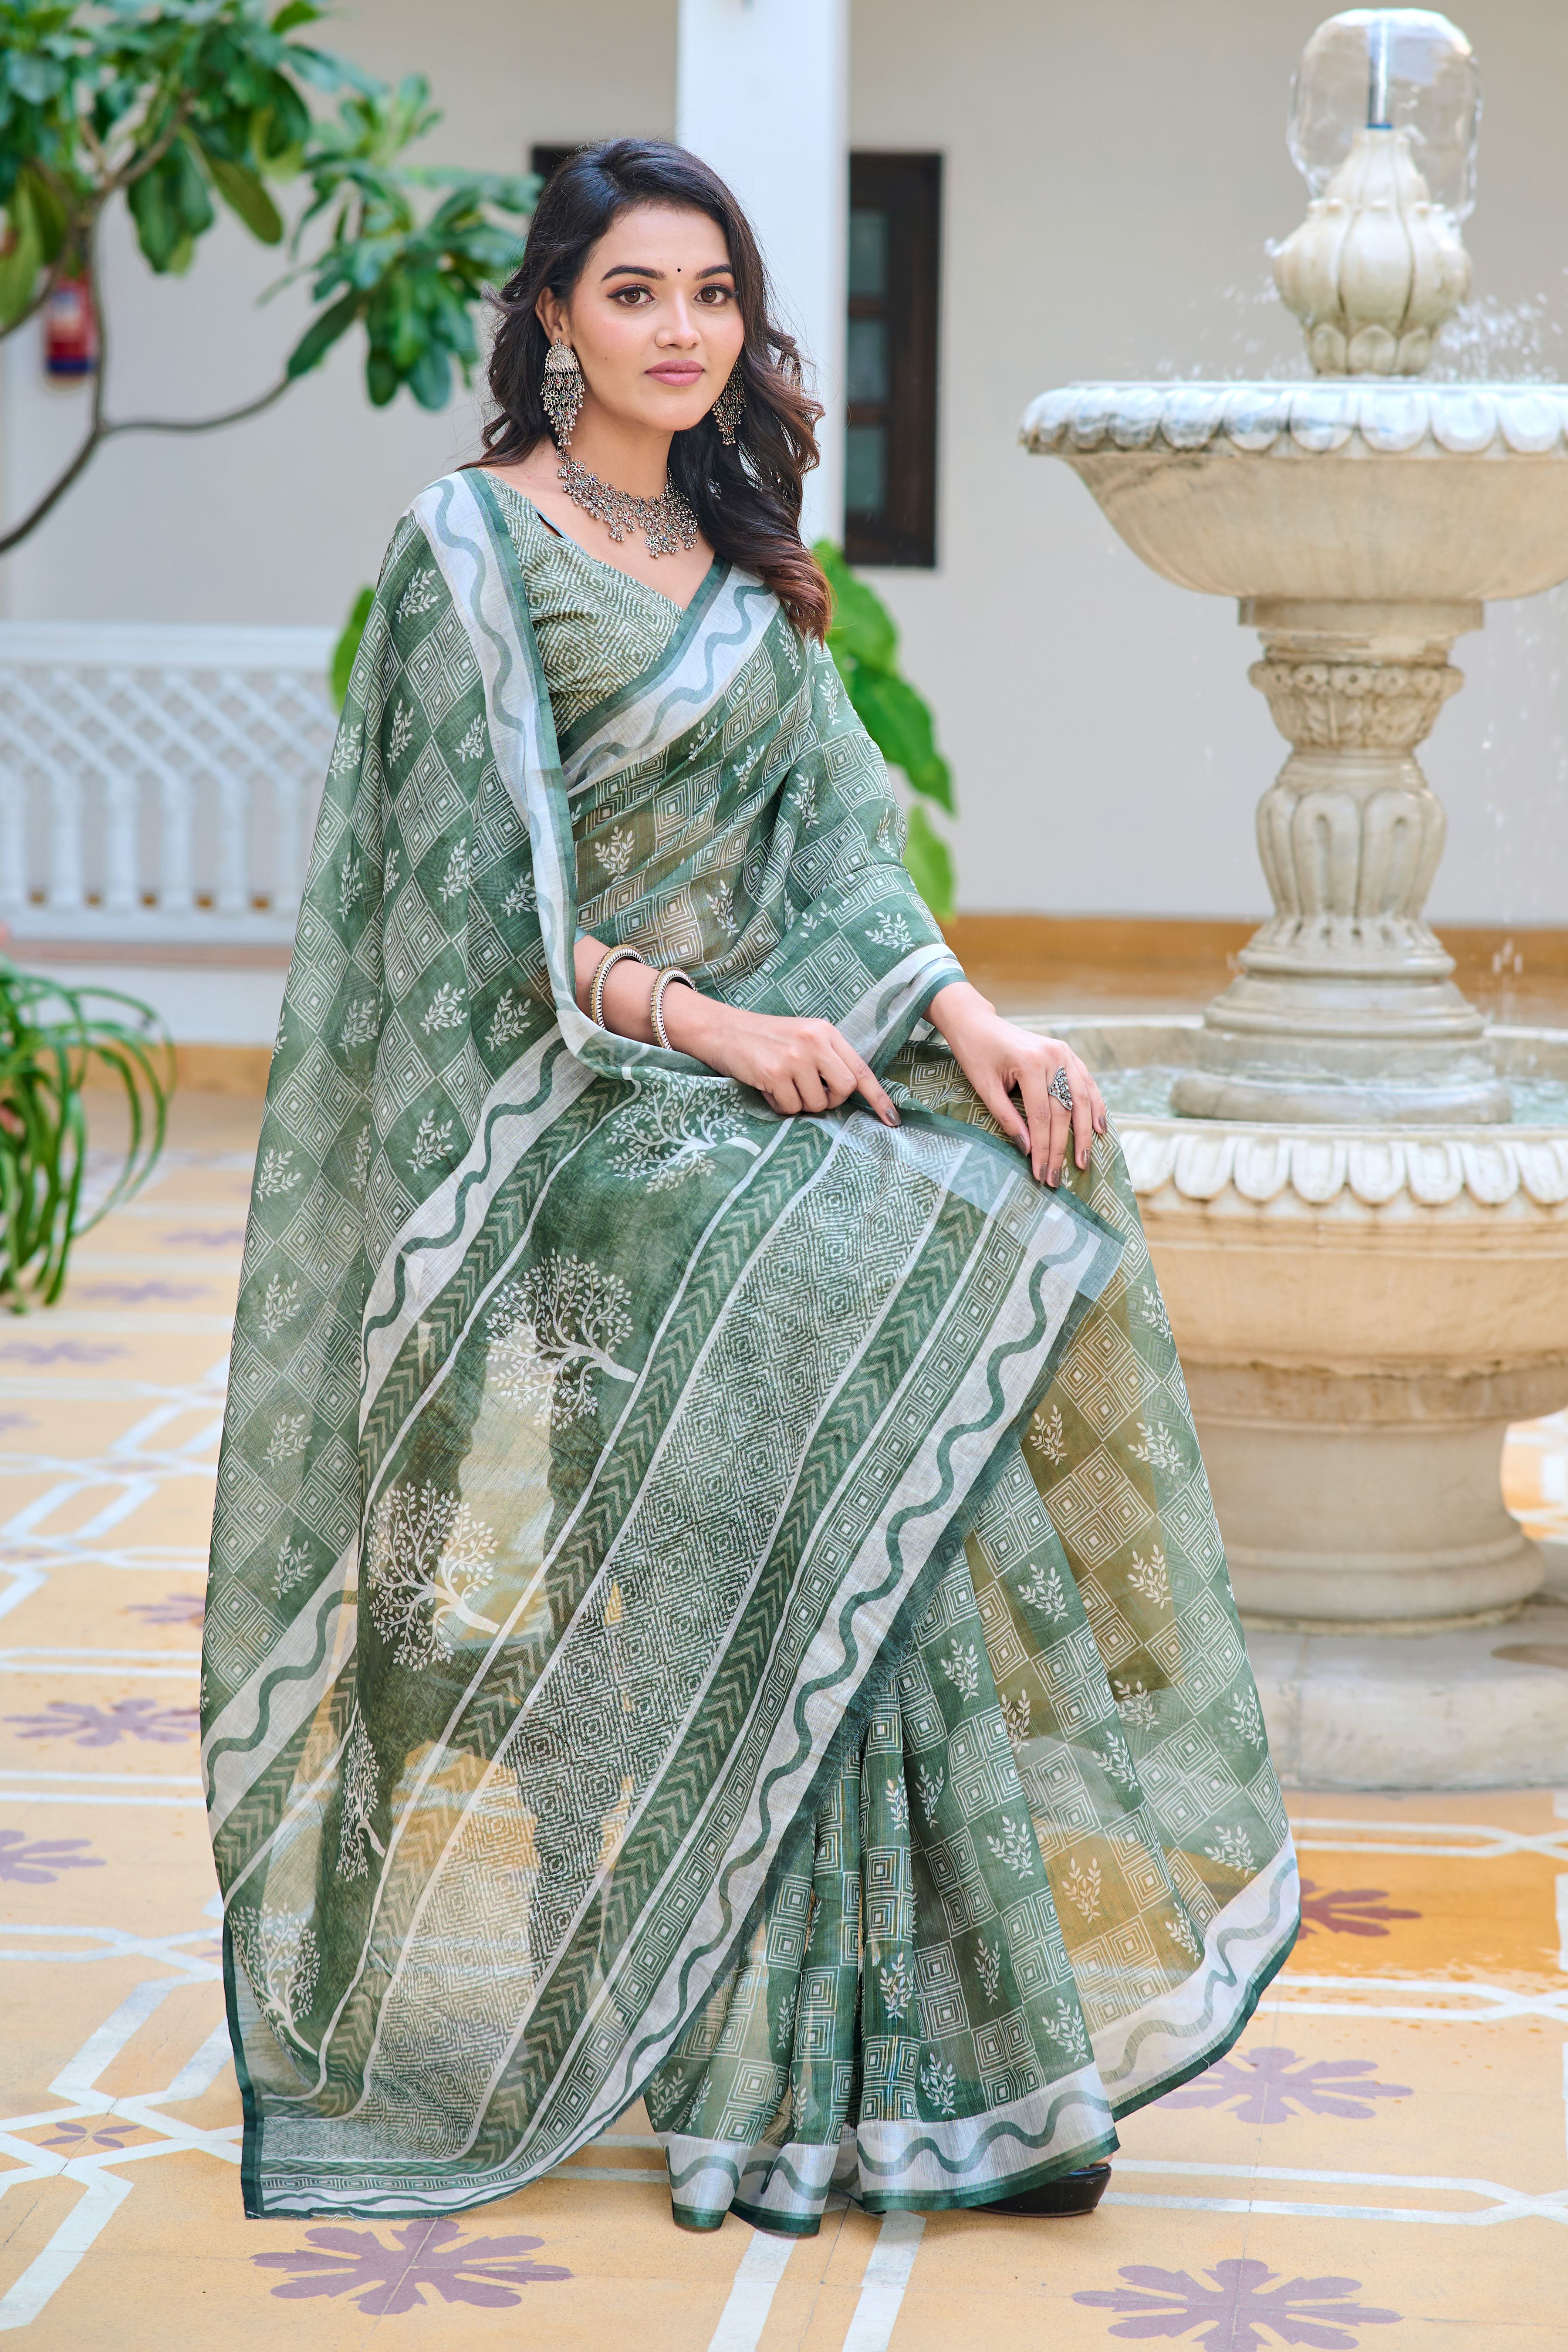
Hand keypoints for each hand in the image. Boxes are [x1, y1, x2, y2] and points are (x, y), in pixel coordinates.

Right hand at [663, 991, 899, 1126]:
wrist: (723, 1030)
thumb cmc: (765, 1039)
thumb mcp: (802, 1038)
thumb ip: (827, 1059)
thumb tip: (848, 1095)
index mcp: (826, 1032)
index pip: (861, 1069)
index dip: (879, 1098)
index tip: (892, 1120)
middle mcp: (814, 1042)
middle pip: (844, 1090)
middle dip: (830, 1101)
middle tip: (810, 1095)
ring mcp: (795, 1057)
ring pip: (815, 1104)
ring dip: (799, 1104)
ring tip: (781, 1085)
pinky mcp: (774, 1072)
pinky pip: (790, 1107)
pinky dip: (779, 1105)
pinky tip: (767, 1088)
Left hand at [925, 981, 1105, 1186]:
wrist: (978, 1023)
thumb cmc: (976, 1055)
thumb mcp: (984, 1087)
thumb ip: (1006, 1117)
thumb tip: (1028, 1150)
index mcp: (1030, 1063)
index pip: (1041, 1116)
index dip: (1043, 1148)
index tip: (1041, 1174)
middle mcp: (1053, 1056)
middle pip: (1063, 1111)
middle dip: (1061, 1148)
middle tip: (1057, 1178)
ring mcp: (1064, 1053)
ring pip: (1082, 1099)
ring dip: (1085, 1133)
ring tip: (1083, 1160)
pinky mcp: (1067, 1053)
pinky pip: (1086, 1083)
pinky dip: (1095, 1106)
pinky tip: (1099, 1128)